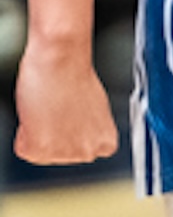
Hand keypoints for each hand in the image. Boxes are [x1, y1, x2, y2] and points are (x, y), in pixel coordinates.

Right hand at [13, 40, 118, 163]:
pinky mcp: (41, 149)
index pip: (79, 150)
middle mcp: (89, 153)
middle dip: (56, 133)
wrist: (61, 62)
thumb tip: (75, 134)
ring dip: (40, 131)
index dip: (70, 130)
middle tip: (59, 110)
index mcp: (106, 143)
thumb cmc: (75, 77)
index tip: (71, 115)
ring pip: (41, 150)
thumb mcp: (94, 111)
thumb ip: (87, 131)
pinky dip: (24, 130)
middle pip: (60, 153)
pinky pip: (23, 147)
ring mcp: (65, 154)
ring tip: (50, 108)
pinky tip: (38, 113)